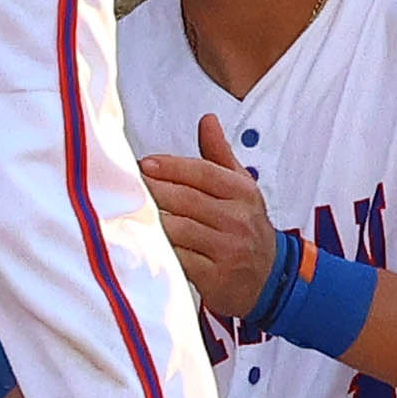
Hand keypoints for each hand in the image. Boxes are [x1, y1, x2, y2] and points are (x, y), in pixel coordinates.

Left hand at [136, 116, 277, 318]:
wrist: (271, 278)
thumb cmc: (247, 228)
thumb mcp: (241, 188)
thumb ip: (219, 155)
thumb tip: (207, 120)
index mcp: (242, 192)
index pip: (203, 172)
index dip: (171, 167)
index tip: (144, 164)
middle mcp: (237, 218)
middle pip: (185, 199)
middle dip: (152, 190)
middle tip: (125, 184)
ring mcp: (226, 248)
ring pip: (178, 229)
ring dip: (150, 220)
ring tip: (127, 211)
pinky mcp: (214, 276)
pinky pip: (178, 259)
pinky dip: (158, 250)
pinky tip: (142, 241)